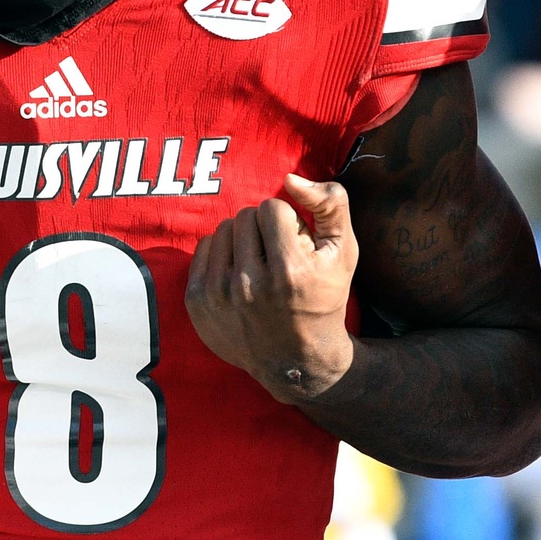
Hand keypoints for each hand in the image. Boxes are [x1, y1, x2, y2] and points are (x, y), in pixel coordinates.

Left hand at [186, 176, 357, 403]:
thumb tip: (290, 179)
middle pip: (245, 216)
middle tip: (277, 256)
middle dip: (263, 228)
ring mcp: (219, 296)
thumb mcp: (343, 251)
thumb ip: (330, 205)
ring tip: (259, 264)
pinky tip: (239, 274)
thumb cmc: (323, 298)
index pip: (272, 207)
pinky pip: (204, 248)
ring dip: (242, 239)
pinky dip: (222, 255)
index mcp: (290, 272)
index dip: (287, 221)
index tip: (295, 245)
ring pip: (223, 229)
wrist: (295, 361)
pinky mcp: (197, 302)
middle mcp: (250, 285)